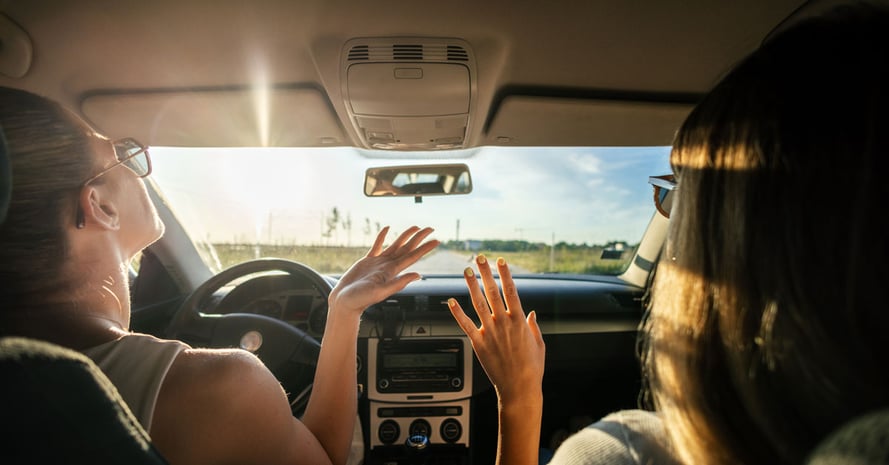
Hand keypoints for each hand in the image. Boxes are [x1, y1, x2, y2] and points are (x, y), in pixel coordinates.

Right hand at [328, 226, 438, 315]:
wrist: (344, 302)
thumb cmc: (360, 300)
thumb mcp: (381, 292)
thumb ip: (399, 283)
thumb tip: (418, 275)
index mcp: (392, 272)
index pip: (413, 256)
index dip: (425, 248)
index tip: (436, 240)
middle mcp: (388, 266)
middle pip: (407, 248)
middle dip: (419, 238)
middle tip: (430, 228)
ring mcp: (378, 263)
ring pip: (395, 245)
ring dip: (406, 236)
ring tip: (415, 227)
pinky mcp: (367, 261)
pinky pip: (377, 245)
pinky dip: (383, 236)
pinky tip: (387, 229)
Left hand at [448, 255, 544, 398]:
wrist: (519, 388)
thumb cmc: (531, 368)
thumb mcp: (539, 344)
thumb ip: (534, 327)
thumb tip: (532, 314)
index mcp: (519, 321)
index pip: (511, 291)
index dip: (505, 274)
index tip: (500, 261)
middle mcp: (503, 323)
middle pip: (493, 292)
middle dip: (486, 273)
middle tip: (480, 258)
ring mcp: (490, 332)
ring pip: (478, 304)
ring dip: (471, 286)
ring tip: (467, 272)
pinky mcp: (479, 343)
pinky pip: (466, 324)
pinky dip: (457, 312)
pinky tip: (451, 301)